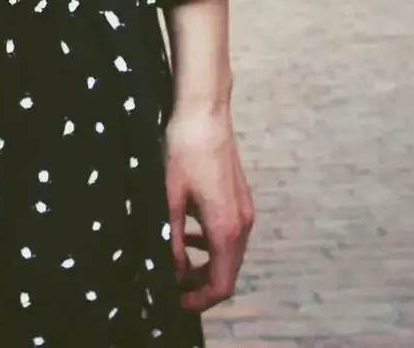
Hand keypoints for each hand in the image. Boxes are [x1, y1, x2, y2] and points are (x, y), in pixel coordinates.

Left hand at [164, 110, 254, 312]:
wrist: (205, 112)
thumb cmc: (184, 150)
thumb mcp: (169, 197)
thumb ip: (172, 238)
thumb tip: (170, 270)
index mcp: (225, 229)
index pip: (221, 284)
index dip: (200, 300)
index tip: (176, 302)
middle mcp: (242, 224)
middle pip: (227, 273)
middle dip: (200, 286)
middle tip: (172, 287)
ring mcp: (244, 211)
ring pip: (229, 255)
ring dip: (206, 266)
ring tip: (176, 265)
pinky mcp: (240, 200)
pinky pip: (229, 235)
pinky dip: (211, 245)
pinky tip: (188, 236)